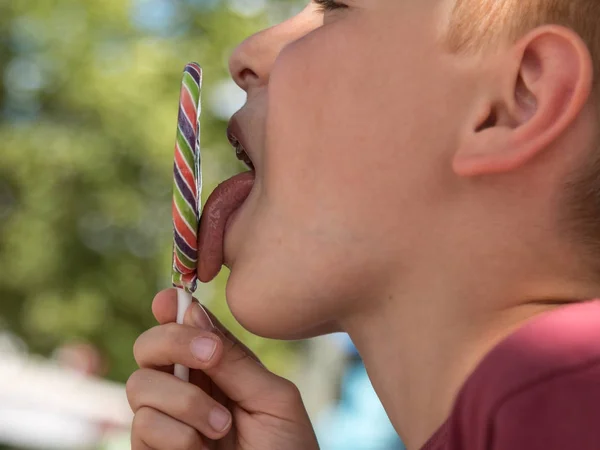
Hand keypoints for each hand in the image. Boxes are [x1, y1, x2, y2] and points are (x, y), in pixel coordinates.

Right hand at [126, 288, 318, 449]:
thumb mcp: (272, 399)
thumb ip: (235, 361)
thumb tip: (191, 310)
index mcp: (218, 369)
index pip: (184, 328)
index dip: (170, 309)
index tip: (169, 301)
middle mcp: (186, 388)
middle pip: (148, 347)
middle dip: (174, 341)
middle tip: (212, 355)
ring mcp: (166, 420)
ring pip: (140, 384)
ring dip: (187, 401)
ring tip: (222, 427)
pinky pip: (143, 424)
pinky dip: (178, 435)